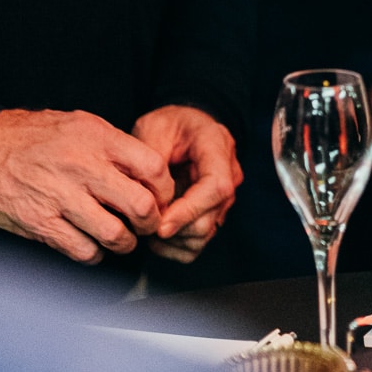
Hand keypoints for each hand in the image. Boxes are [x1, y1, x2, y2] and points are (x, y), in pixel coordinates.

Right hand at [0, 109, 174, 264]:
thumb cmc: (32, 136)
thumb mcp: (78, 123)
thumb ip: (113, 144)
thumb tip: (147, 169)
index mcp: (97, 139)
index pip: (153, 167)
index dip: (165, 189)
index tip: (162, 198)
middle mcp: (83, 168)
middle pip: (140, 205)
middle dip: (151, 222)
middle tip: (148, 224)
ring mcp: (61, 198)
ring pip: (115, 234)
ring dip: (126, 243)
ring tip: (123, 239)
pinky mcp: (42, 224)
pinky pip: (84, 250)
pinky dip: (95, 254)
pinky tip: (93, 245)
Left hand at [136, 105, 241, 262]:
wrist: (184, 127)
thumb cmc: (169, 125)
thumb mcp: (153, 128)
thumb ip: (152, 163)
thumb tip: (151, 201)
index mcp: (217, 146)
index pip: (216, 187)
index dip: (189, 210)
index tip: (160, 225)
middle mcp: (229, 174)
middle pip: (210, 218)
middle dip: (174, 229)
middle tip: (143, 225)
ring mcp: (223, 197)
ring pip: (204, 235)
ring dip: (173, 240)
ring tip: (147, 228)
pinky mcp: (213, 212)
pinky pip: (198, 242)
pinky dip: (176, 246)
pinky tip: (157, 235)